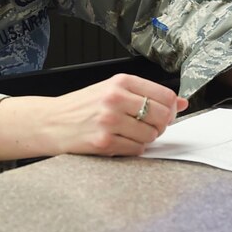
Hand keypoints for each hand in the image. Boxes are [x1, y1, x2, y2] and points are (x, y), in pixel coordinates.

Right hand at [0, 75, 187, 161]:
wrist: (49, 122)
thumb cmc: (82, 107)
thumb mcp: (112, 91)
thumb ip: (147, 95)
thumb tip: (182, 103)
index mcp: (120, 82)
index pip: (165, 96)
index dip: (170, 109)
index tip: (164, 114)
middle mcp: (115, 98)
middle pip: (162, 116)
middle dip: (160, 126)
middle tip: (147, 127)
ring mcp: (109, 121)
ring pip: (151, 135)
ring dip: (145, 139)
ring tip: (128, 134)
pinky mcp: (103, 142)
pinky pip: (136, 150)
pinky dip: (133, 149)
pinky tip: (120, 142)